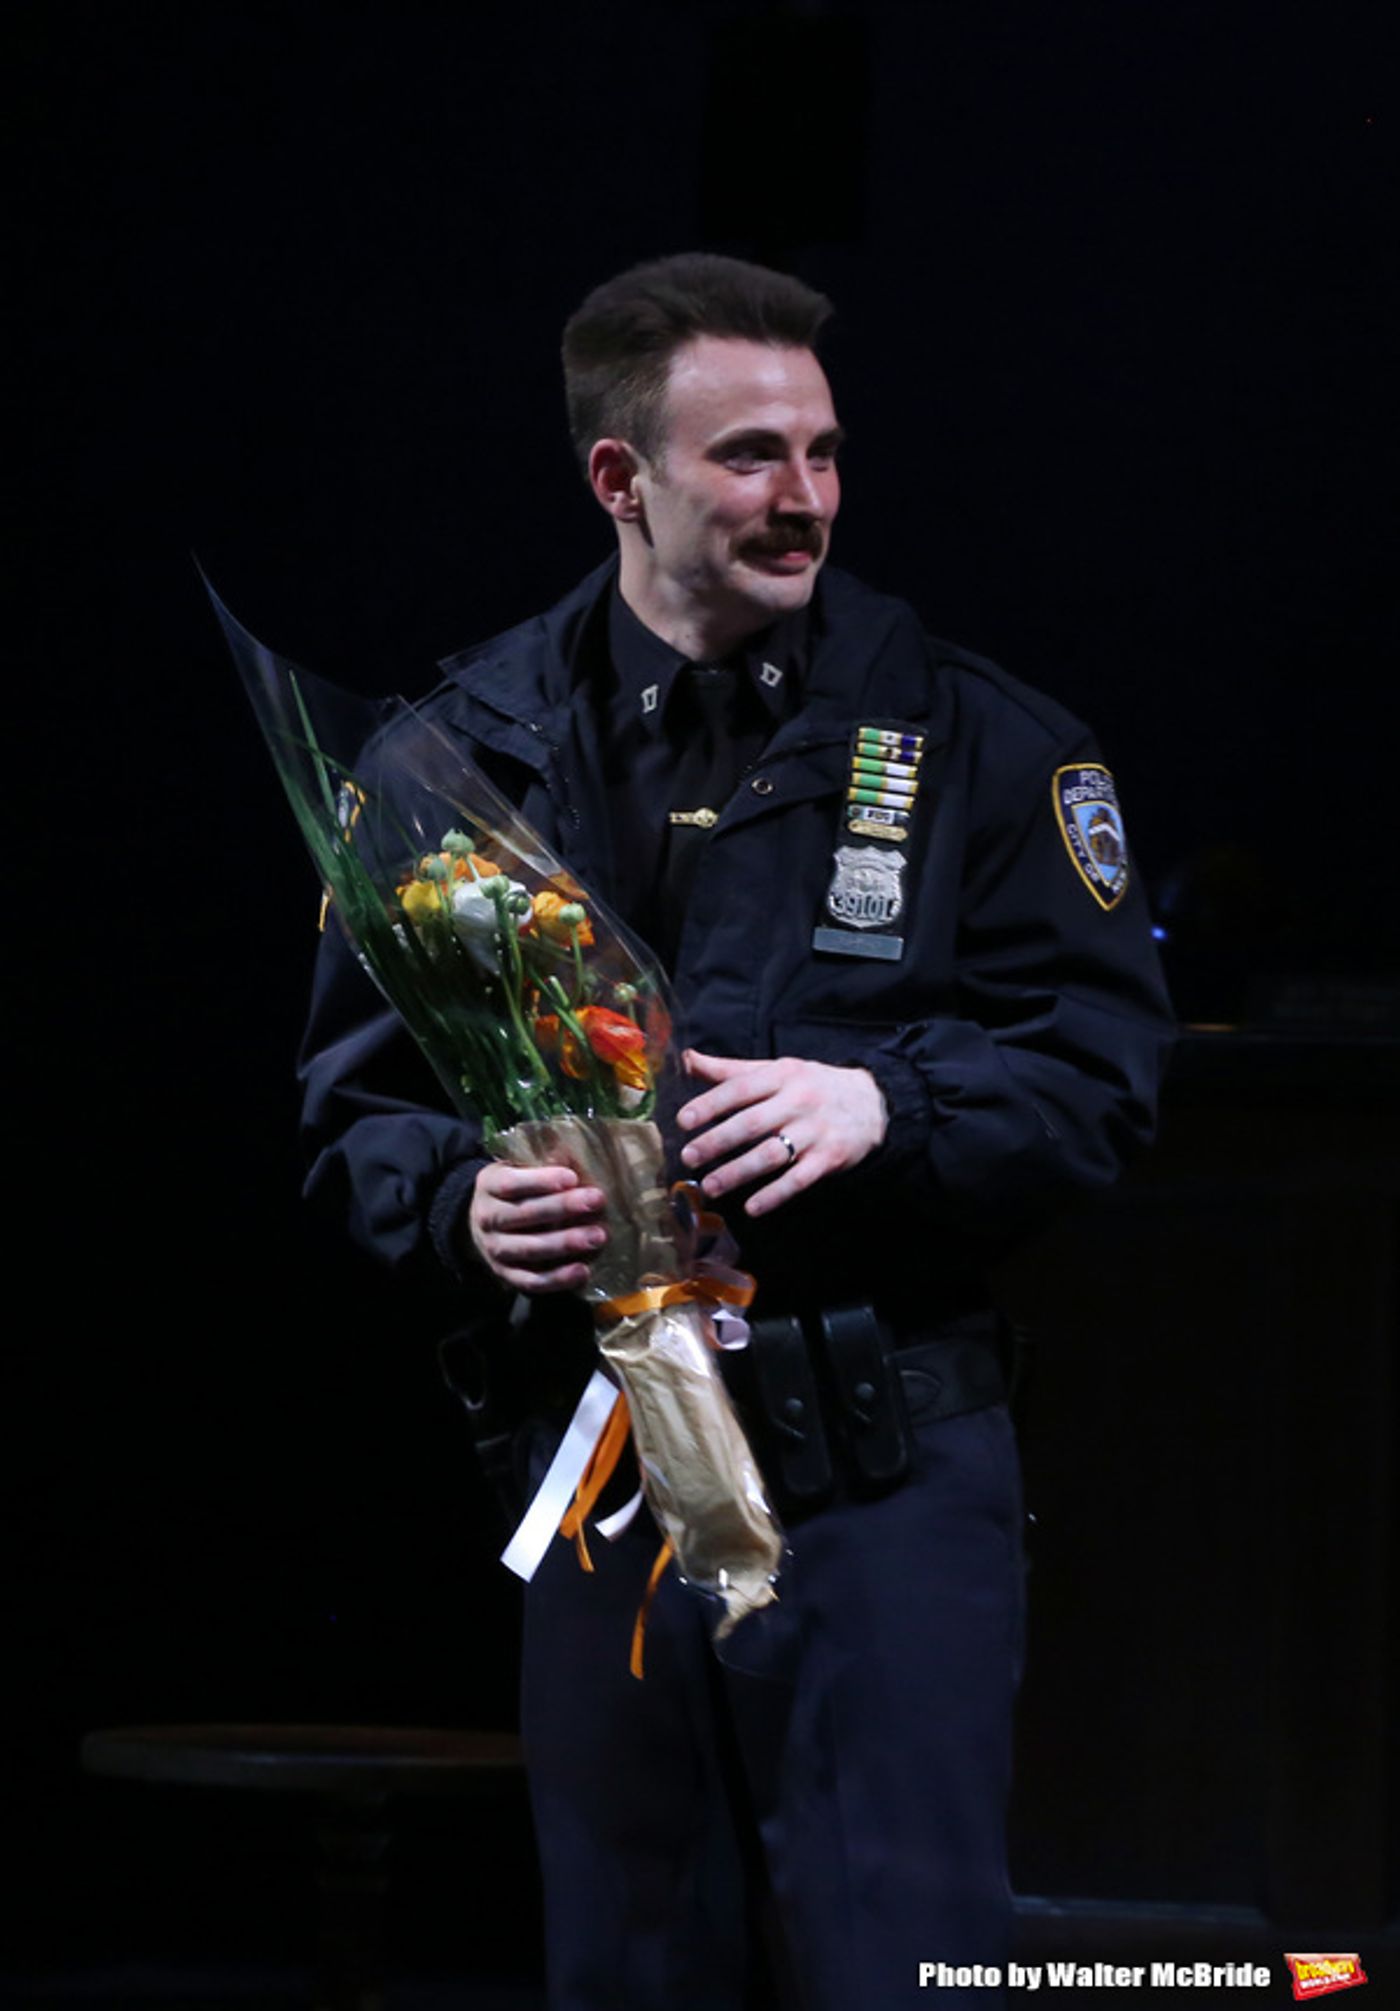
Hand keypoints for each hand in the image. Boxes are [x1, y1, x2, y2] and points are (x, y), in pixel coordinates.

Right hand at [467, 1161, 608, 1293]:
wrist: (480, 1223)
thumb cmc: (513, 1189)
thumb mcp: (516, 1168)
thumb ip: (540, 1163)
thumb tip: (579, 1154)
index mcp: (489, 1186)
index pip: (512, 1183)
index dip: (541, 1181)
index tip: (572, 1177)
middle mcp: (488, 1219)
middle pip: (525, 1214)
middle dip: (563, 1207)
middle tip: (597, 1201)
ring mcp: (495, 1250)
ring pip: (530, 1249)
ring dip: (565, 1244)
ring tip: (597, 1236)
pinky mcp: (506, 1275)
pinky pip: (531, 1281)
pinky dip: (557, 1279)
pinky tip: (583, 1271)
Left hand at [676, 1049, 887, 1216]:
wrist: (873, 1102)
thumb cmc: (812, 1086)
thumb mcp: (777, 1070)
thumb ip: (731, 1070)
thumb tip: (687, 1060)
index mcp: (782, 1075)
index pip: (740, 1089)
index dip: (710, 1104)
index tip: (683, 1121)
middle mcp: (798, 1101)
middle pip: (752, 1123)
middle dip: (717, 1141)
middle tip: (688, 1157)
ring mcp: (815, 1131)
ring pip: (771, 1154)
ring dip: (738, 1172)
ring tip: (710, 1186)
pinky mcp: (829, 1158)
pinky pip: (798, 1179)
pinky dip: (775, 1195)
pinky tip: (751, 1208)